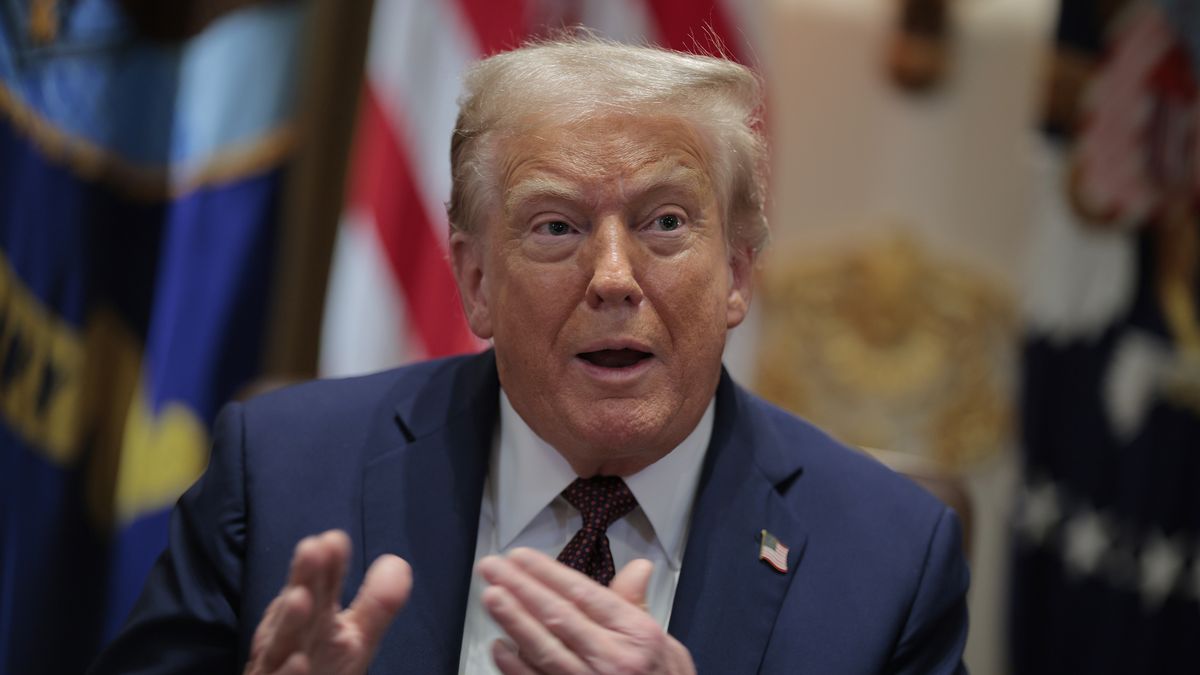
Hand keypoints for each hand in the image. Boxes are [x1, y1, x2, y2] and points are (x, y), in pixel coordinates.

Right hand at [243, 530, 411, 674]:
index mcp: (312, 616)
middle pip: (298, 603)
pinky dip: (288, 674)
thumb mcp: (355, 638)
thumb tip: (397, 562)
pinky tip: (299, 662)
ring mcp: (278, 664)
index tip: (336, 539)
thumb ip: (377, 604)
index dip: (329, 565)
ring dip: (289, 619)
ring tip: (300, 596)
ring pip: (281, 641)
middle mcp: (292, 635)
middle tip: (312, 548)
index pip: (322, 585)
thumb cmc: (323, 667)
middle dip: (304, 577)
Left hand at [478, 548, 695, 674]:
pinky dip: (516, 667)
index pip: (584, 594)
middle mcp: (613, 660)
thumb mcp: (664, 641)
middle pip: (558, 616)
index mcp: (637, 635)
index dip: (548, 573)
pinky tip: (497, 647)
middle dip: (521, 588)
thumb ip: (638, 604)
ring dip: (513, 621)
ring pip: (544, 649)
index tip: (521, 557)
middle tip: (493, 568)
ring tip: (491, 596)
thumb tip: (636, 567)